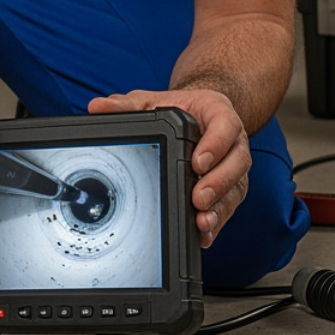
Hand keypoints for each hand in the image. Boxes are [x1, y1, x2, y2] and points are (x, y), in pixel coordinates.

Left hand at [87, 88, 249, 248]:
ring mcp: (233, 166)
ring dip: (220, 207)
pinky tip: (204, 233)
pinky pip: (229, 206)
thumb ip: (128, 105)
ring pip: (235, 188)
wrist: (199, 115)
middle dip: (218, 183)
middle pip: (236, 162)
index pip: (225, 126)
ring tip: (202, 220)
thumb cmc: (178, 108)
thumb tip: (98, 107)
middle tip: (198, 198)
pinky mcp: (231, 188)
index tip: (198, 162)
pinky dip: (218, 221)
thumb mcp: (152, 101)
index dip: (216, 145)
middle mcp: (233, 141)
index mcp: (218, 113)